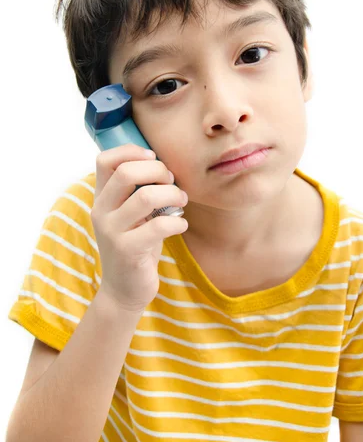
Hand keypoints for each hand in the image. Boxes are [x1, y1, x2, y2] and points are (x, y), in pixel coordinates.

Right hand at [91, 143, 187, 312]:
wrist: (124, 290)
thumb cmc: (136, 245)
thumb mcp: (131, 214)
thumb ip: (137, 190)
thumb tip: (164, 165)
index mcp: (102, 197)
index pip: (104, 160)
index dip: (131, 151)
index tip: (153, 158)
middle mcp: (101, 211)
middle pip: (126, 172)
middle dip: (157, 170)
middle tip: (172, 182)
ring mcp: (112, 231)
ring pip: (146, 197)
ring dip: (173, 195)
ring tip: (182, 202)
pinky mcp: (127, 251)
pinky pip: (158, 226)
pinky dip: (177, 222)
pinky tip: (181, 225)